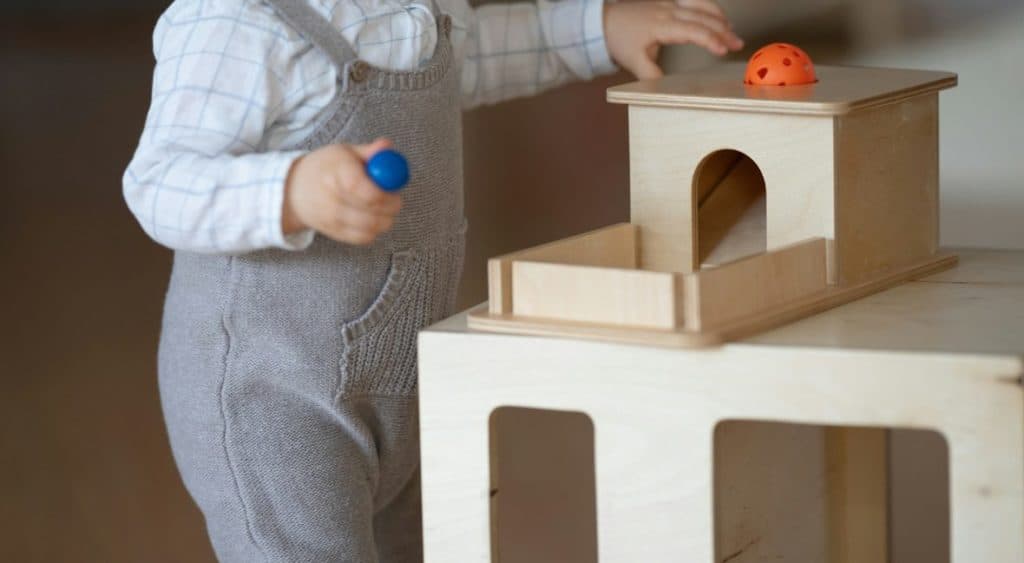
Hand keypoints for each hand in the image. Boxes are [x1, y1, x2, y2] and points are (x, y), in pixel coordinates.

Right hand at [282, 138, 401, 244]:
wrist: (294, 190)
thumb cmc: (325, 168)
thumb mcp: (345, 152)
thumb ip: (370, 151)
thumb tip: (387, 147)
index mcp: (335, 172)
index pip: (361, 187)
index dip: (383, 190)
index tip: (393, 187)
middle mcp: (331, 198)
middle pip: (372, 210)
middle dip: (391, 205)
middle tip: (394, 197)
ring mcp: (332, 219)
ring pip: (373, 226)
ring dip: (386, 218)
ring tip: (382, 206)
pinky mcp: (335, 234)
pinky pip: (365, 237)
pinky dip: (375, 229)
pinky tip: (371, 217)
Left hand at [603, 0, 743, 78]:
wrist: (605, 21)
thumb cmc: (620, 39)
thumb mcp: (633, 61)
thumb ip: (651, 76)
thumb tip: (666, 89)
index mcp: (661, 24)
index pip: (692, 30)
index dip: (710, 40)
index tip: (723, 50)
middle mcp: (668, 9)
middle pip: (702, 17)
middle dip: (723, 30)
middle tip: (737, 45)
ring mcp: (670, 1)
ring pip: (702, 4)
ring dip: (719, 17)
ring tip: (732, 32)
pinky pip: (695, 0)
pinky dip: (710, 8)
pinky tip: (718, 17)